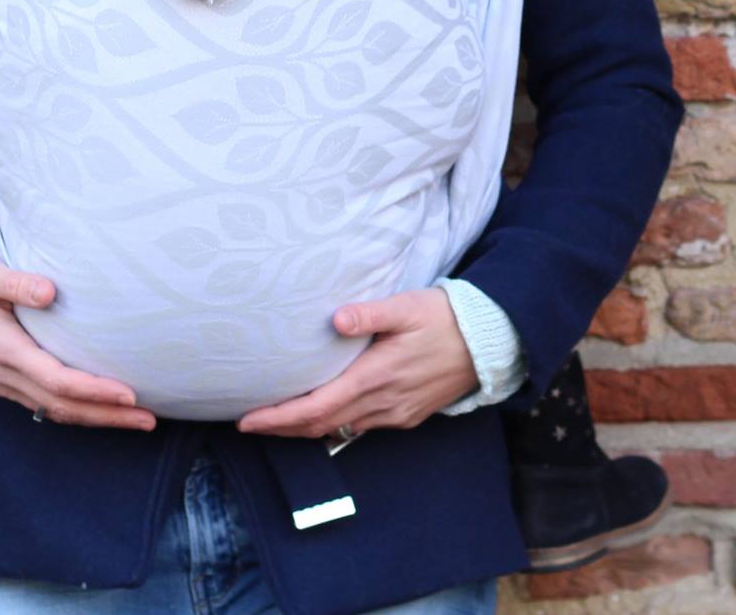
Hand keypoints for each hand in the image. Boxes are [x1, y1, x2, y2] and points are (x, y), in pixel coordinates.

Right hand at [0, 249, 157, 431]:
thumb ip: (16, 282)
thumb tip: (50, 291)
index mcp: (2, 349)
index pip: (55, 380)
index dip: (93, 390)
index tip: (129, 393)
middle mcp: (4, 374)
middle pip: (61, 405)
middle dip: (106, 415)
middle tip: (149, 419)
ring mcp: (3, 382)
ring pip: (54, 411)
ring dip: (96, 418)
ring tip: (136, 419)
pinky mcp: (6, 381)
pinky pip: (45, 405)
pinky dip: (76, 410)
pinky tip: (101, 409)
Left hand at [237, 289, 477, 438]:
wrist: (488, 343)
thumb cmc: (444, 318)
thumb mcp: (407, 307)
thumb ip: (370, 314)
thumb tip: (336, 318)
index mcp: (376, 377)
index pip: (316, 408)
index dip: (278, 418)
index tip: (246, 420)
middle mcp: (383, 404)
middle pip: (320, 425)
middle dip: (281, 427)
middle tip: (248, 423)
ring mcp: (395, 414)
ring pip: (338, 428)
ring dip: (305, 427)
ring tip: (276, 418)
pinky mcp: (406, 415)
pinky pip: (360, 426)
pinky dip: (332, 423)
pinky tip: (321, 411)